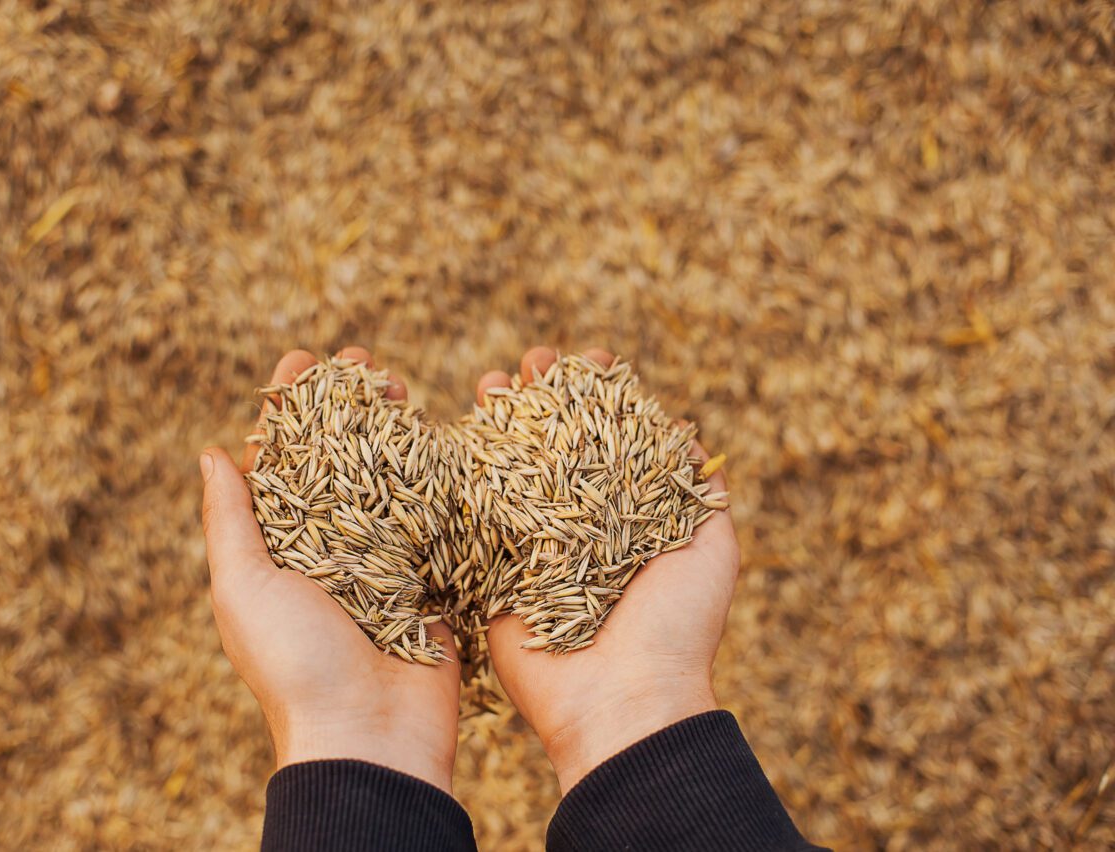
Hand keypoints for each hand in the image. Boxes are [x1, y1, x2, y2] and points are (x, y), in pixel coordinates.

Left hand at [201, 347, 460, 792]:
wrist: (370, 737)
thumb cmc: (295, 665)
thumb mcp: (244, 588)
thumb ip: (231, 521)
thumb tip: (211, 452)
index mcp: (279, 548)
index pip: (282, 462)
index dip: (291, 409)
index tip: (304, 361)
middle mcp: (329, 549)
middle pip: (339, 461)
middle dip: (350, 409)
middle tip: (368, 366)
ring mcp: (383, 562)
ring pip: (388, 481)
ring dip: (395, 432)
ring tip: (406, 390)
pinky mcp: (429, 579)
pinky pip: (434, 520)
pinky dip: (439, 480)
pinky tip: (447, 439)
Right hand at [478, 346, 739, 793]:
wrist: (623, 699)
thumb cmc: (677, 625)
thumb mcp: (711, 549)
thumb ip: (701, 493)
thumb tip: (691, 438)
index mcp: (629, 518)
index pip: (610, 441)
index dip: (600, 398)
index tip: (591, 362)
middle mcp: (579, 525)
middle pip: (555, 445)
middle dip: (544, 398)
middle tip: (536, 361)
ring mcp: (533, 545)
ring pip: (510, 468)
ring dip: (500, 419)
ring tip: (495, 380)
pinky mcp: (492, 570)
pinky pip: (473, 512)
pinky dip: (462, 469)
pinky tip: (457, 427)